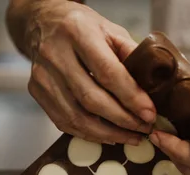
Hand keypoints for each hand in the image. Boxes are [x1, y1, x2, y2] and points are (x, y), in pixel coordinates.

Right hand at [21, 0, 155, 143]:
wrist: (43, 22)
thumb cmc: (82, 27)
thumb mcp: (110, 30)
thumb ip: (131, 54)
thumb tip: (153, 86)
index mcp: (78, 32)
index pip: (108, 72)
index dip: (131, 97)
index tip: (150, 114)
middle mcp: (55, 54)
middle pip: (91, 99)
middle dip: (123, 120)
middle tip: (144, 129)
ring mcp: (42, 75)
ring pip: (77, 117)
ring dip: (108, 133)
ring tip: (131, 137)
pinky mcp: (36, 92)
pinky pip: (64, 122)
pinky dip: (88, 134)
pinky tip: (108, 135)